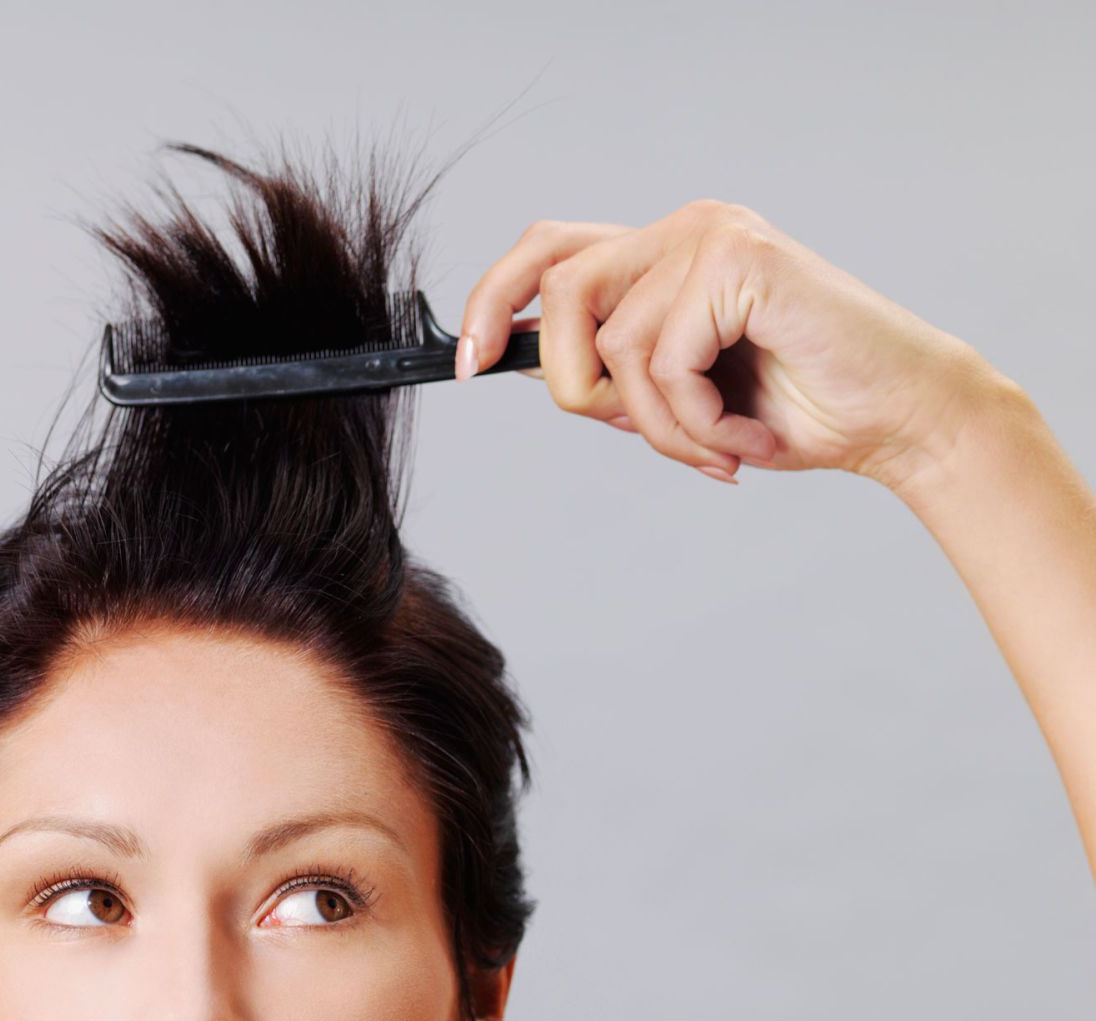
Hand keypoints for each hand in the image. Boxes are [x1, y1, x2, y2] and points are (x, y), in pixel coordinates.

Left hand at [458, 200, 1002, 486]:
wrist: (895, 419)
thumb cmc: (795, 412)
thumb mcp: (680, 399)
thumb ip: (615, 373)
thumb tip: (533, 368)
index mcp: (663, 256)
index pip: (549, 252)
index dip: (495, 300)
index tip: (467, 364)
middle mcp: (683, 230)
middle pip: (560, 289)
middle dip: (577, 387)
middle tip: (637, 432)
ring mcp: (710, 237)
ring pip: (612, 347)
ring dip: (658, 428)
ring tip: (716, 448)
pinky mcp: (736, 262)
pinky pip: (663, 361)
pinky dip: (696, 421)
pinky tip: (744, 436)